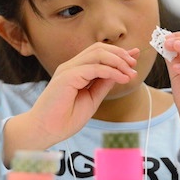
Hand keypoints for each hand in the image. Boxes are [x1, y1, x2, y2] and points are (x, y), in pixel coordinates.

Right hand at [4, 43, 138, 158]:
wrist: (44, 130)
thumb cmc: (64, 119)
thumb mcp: (91, 99)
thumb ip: (103, 85)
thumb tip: (119, 73)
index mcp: (76, 70)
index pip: (99, 53)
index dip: (119, 53)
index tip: (135, 56)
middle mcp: (71, 66)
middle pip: (100, 48)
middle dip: (120, 54)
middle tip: (134, 66)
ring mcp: (68, 69)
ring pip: (98, 53)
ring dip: (118, 61)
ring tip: (130, 73)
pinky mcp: (67, 76)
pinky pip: (95, 67)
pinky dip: (112, 71)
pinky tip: (122, 78)